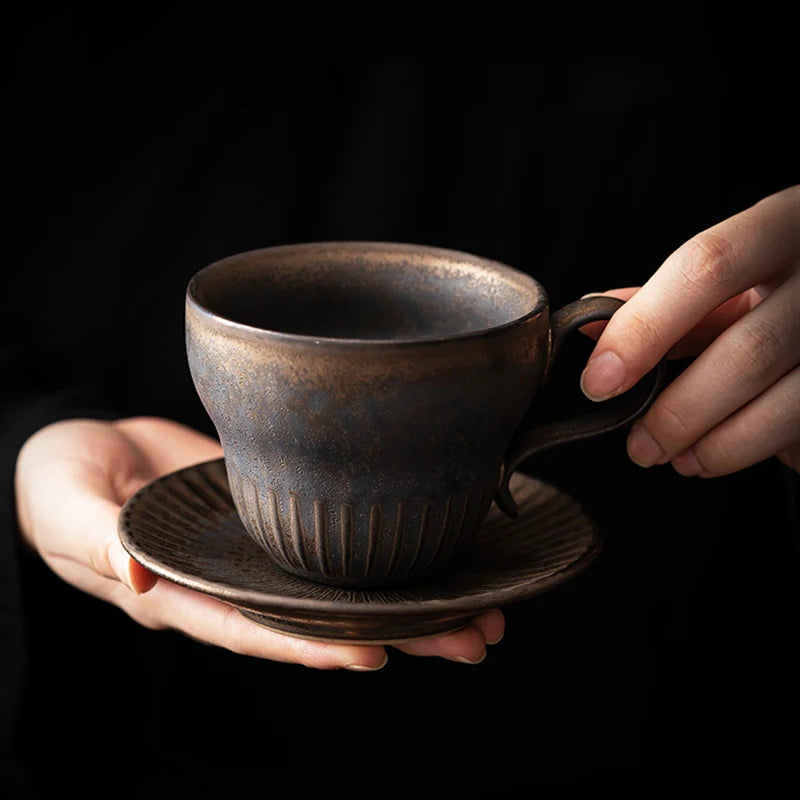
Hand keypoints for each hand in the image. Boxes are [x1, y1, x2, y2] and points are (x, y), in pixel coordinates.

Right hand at [14, 417, 503, 669]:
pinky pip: (334, 540)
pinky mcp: (273, 515)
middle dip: (396, 633)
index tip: (378, 652)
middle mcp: (233, 583)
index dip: (313, 645)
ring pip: (341, 585)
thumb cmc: (62, 481)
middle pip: (321, 620)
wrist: (86, 448)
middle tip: (474, 638)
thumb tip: (142, 579)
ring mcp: (259, 552)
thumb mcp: (66, 507)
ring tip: (482, 610)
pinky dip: (381, 550)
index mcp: (182, 594)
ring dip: (410, 600)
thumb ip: (99, 542)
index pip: (256, 628)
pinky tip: (433, 550)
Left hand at [580, 184, 799, 475]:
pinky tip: (718, 456)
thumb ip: (664, 299)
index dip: (644, 328)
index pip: (706, 267)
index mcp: (782, 226)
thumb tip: (590, 330)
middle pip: (750, 350)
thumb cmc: (781, 283)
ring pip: (789, 401)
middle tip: (641, 447)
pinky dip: (753, 450)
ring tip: (678, 458)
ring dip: (720, 444)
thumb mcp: (733, 275)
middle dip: (681, 410)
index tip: (599, 381)